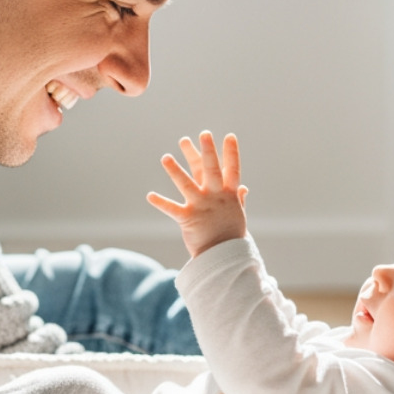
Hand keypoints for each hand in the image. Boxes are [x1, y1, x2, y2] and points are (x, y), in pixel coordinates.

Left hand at [147, 131, 248, 256]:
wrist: (225, 259)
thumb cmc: (230, 236)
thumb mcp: (237, 215)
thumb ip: (238, 199)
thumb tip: (243, 188)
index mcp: (228, 195)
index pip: (232, 170)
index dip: (231, 153)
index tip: (229, 136)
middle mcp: (216, 197)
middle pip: (211, 170)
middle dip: (207, 151)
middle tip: (203, 134)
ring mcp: (202, 207)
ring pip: (187, 184)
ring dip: (175, 170)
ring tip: (165, 157)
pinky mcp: (188, 219)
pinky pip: (172, 209)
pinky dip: (161, 202)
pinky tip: (150, 195)